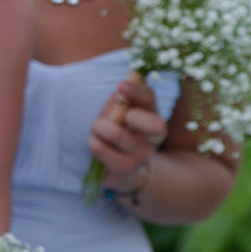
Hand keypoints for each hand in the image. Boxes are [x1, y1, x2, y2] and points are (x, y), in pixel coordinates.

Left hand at [88, 77, 166, 192]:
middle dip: (138, 118)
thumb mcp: (118, 110)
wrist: (119, 168)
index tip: (121, 85)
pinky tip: (94, 142)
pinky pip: (110, 157)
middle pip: (156, 125)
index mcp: (149, 114)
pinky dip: (98, 146)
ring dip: (105, 129)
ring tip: (96, 127)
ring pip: (125, 139)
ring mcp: (141, 156)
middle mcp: (151, 136)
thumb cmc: (116, 129)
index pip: (149, 98)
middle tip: (122, 116)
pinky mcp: (126, 171)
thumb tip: (124, 80)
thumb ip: (121, 97)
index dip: (137, 91)